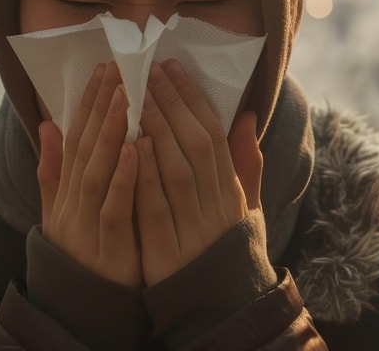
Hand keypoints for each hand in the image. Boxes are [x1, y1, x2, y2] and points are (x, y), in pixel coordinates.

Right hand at [37, 62, 141, 286]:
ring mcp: (85, 225)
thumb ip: (55, 169)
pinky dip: (123, 178)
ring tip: (125, 97)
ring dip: (109, 133)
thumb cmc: (83, 249)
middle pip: (84, 147)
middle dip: (99, 107)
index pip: (77, 137)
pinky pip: (113, 208)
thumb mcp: (63, 209)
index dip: (88, 102)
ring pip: (96, 171)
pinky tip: (135, 150)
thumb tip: (47, 124)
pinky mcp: (105, 247)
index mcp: (67, 189)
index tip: (104, 67)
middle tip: (116, 69)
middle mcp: (71, 202)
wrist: (83, 308)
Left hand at [134, 60, 263, 285]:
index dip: (193, 99)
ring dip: (158, 132)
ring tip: (137, 97)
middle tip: (148, 71)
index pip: (215, 136)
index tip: (172, 68)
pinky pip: (157, 209)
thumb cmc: (229, 250)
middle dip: (172, 105)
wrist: (222, 310)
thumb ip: (246, 163)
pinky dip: (146, 177)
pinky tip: (132, 148)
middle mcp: (218, 207)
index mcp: (233, 192)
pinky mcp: (170, 254)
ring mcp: (196, 230)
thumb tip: (246, 116)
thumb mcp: (246, 207)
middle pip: (197, 146)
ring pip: (178, 171)